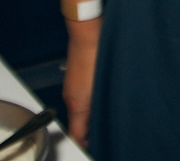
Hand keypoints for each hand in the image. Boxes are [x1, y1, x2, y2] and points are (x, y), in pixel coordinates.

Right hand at [62, 18, 101, 147]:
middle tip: (106, 134)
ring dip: (92, 115)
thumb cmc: (96, 54)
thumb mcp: (100, 88)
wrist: (88, 30)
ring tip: (107, 117)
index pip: (76, 135)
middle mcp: (71, 96)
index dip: (85, 145)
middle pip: (77, 122)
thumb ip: (99, 111)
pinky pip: (82, 95)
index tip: (94, 148)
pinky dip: (91, 101)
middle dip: (90, 132)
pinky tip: (104, 96)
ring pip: (80, 108)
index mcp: (77, 104)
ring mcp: (74, 85)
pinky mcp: (78, 75)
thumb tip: (99, 125)